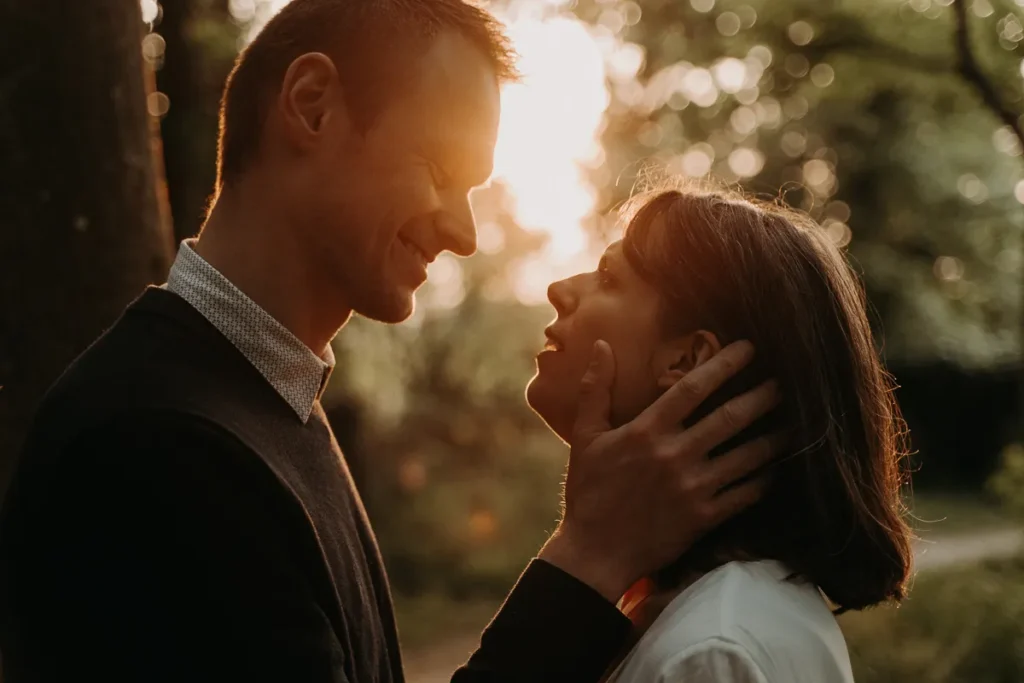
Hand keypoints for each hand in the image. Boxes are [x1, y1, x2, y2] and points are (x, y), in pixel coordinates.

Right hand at [538, 339, 781, 602]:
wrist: (595, 552)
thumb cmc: (588, 492)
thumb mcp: (584, 437)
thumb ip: (595, 390)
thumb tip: (601, 345)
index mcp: (646, 432)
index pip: (692, 388)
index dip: (724, 364)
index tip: (749, 348)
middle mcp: (675, 455)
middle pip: (730, 418)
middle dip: (762, 396)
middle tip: (785, 381)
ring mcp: (693, 487)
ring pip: (747, 456)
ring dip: (774, 437)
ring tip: (797, 421)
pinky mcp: (704, 517)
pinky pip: (745, 494)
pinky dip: (766, 479)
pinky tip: (778, 467)